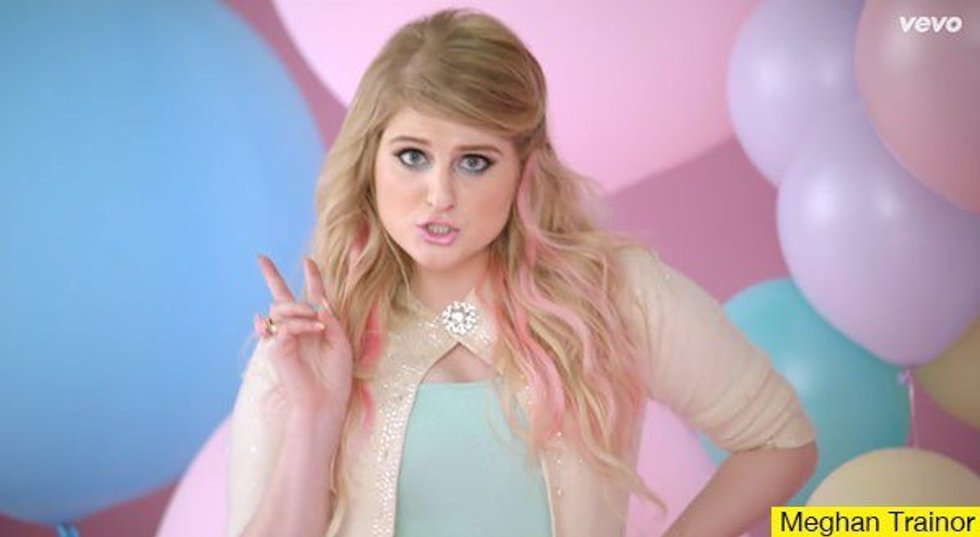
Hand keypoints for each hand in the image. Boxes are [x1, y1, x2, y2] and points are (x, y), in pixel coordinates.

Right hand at [254, 254, 352, 418]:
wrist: (325, 401)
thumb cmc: (335, 377)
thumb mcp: (341, 342)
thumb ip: (331, 319)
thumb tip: (317, 300)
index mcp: (316, 327)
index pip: (312, 297)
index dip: (311, 277)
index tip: (308, 261)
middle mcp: (297, 330)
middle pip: (281, 298)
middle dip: (271, 276)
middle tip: (260, 258)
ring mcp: (284, 338)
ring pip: (280, 308)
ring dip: (298, 307)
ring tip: (316, 319)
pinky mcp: (276, 349)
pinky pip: (285, 327)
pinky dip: (302, 324)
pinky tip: (316, 328)